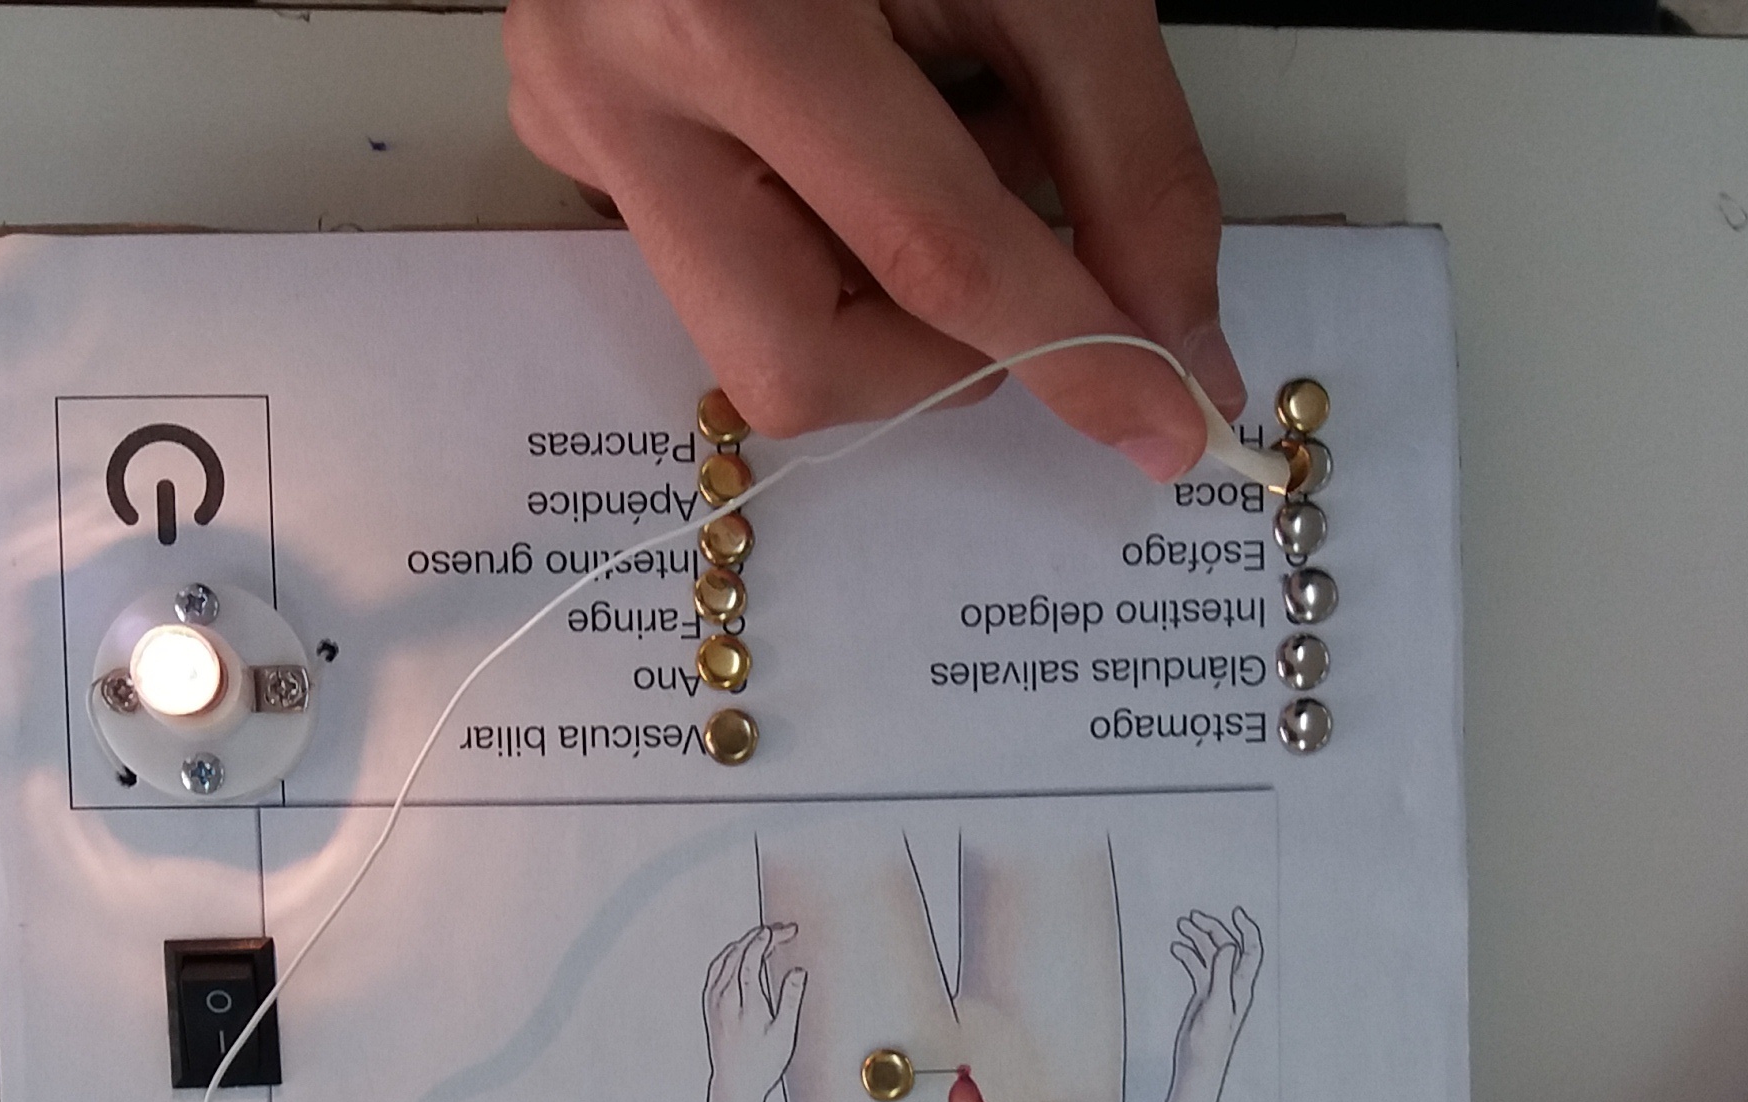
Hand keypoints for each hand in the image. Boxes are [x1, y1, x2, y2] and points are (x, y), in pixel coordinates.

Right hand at [502, 0, 1239, 474]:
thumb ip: (1125, 163)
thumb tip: (1174, 347)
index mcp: (723, 16)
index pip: (930, 254)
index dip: (1072, 346)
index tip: (1167, 415)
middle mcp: (611, 90)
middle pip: (800, 361)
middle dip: (940, 355)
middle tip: (1019, 254)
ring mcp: (574, 123)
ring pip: (755, 342)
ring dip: (888, 301)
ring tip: (934, 144)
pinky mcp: (573, 137)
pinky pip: (721, 270)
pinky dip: (829, 241)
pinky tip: (859, 132)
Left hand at [702, 923, 806, 1101]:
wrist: (735, 1084)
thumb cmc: (762, 1064)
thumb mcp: (784, 1034)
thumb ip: (790, 999)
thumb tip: (798, 972)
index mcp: (744, 1004)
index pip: (751, 959)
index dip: (766, 940)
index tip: (782, 931)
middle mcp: (724, 999)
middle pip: (738, 953)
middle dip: (759, 936)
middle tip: (780, 930)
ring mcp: (714, 1000)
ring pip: (725, 958)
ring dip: (744, 943)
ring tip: (764, 937)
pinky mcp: (709, 1004)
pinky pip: (717, 969)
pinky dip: (731, 955)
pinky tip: (741, 954)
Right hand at [1168, 904, 1259, 1067]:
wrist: (1199, 1065)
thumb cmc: (1210, 1043)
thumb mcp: (1217, 1006)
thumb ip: (1223, 974)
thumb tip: (1228, 945)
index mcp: (1240, 985)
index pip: (1250, 949)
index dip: (1247, 929)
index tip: (1235, 911)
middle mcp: (1232, 984)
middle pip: (1227, 947)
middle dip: (1212, 929)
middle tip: (1192, 918)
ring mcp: (1217, 989)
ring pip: (1210, 955)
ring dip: (1197, 939)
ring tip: (1181, 926)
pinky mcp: (1204, 996)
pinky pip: (1198, 968)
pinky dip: (1188, 955)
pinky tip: (1176, 949)